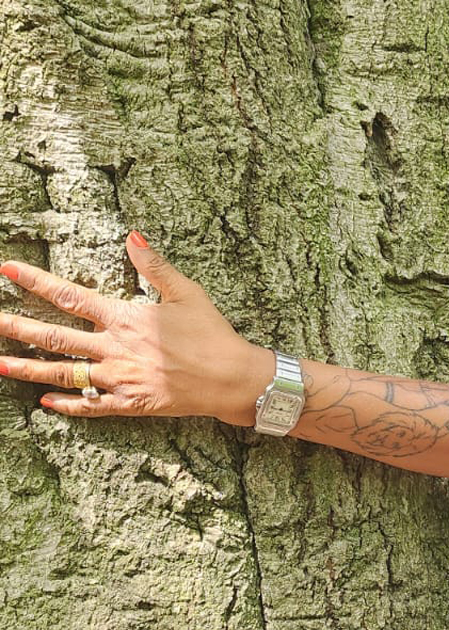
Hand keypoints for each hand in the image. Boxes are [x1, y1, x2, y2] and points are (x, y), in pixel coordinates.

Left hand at [0, 232, 272, 425]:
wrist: (232, 378)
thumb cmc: (213, 334)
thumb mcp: (188, 293)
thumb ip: (155, 266)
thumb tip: (131, 236)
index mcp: (125, 318)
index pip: (70, 296)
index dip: (36, 282)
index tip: (7, 270)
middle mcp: (114, 348)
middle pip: (54, 337)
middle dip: (15, 328)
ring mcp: (118, 378)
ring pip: (62, 374)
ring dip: (26, 369)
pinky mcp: (129, 403)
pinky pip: (89, 406)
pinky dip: (65, 406)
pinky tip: (45, 404)